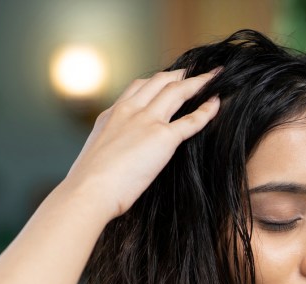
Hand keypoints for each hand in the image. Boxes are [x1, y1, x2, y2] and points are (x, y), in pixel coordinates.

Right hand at [62, 67, 221, 220]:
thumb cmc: (89, 183)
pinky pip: (191, 120)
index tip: (168, 79)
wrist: (89, 189)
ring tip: (213, 78)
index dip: (156, 81)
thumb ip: (112, 147)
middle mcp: (130, 111)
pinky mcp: (163, 138)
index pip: (137, 87)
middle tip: (195, 72)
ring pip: (177, 91)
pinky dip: (207, 110)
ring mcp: (147, 121)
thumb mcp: (97, 154)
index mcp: (112, 115)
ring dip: (197, 82)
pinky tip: (216, 103)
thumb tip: (118, 159)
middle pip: (159, 81)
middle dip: (180, 74)